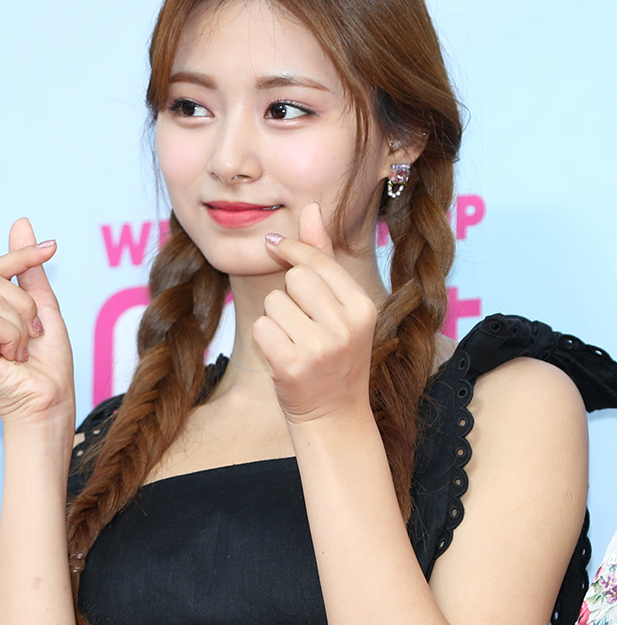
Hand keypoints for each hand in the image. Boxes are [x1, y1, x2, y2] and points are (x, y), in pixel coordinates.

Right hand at [0, 218, 74, 426]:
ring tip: (23, 351)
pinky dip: (16, 337)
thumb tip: (21, 225)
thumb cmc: (48, 365)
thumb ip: (29, 271)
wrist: (50, 403)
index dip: (22, 255)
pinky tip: (14, 358)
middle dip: (28, 306)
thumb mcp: (44, 309)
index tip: (52, 246)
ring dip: (25, 325)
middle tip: (33, 337)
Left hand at [253, 203, 377, 426]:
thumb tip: (312, 208)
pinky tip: (283, 358)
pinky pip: (262, 328)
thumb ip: (323, 258)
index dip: (291, 249)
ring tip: (294, 343)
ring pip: (274, 303)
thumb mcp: (339, 308)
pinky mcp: (293, 365)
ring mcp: (321, 347)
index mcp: (362, 307)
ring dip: (275, 321)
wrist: (333, 416)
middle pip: (294, 278)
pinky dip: (266, 341)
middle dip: (287, 295)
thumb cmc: (333, 356)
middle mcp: (346, 326)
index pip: (317, 260)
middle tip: (301, 323)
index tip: (274, 245)